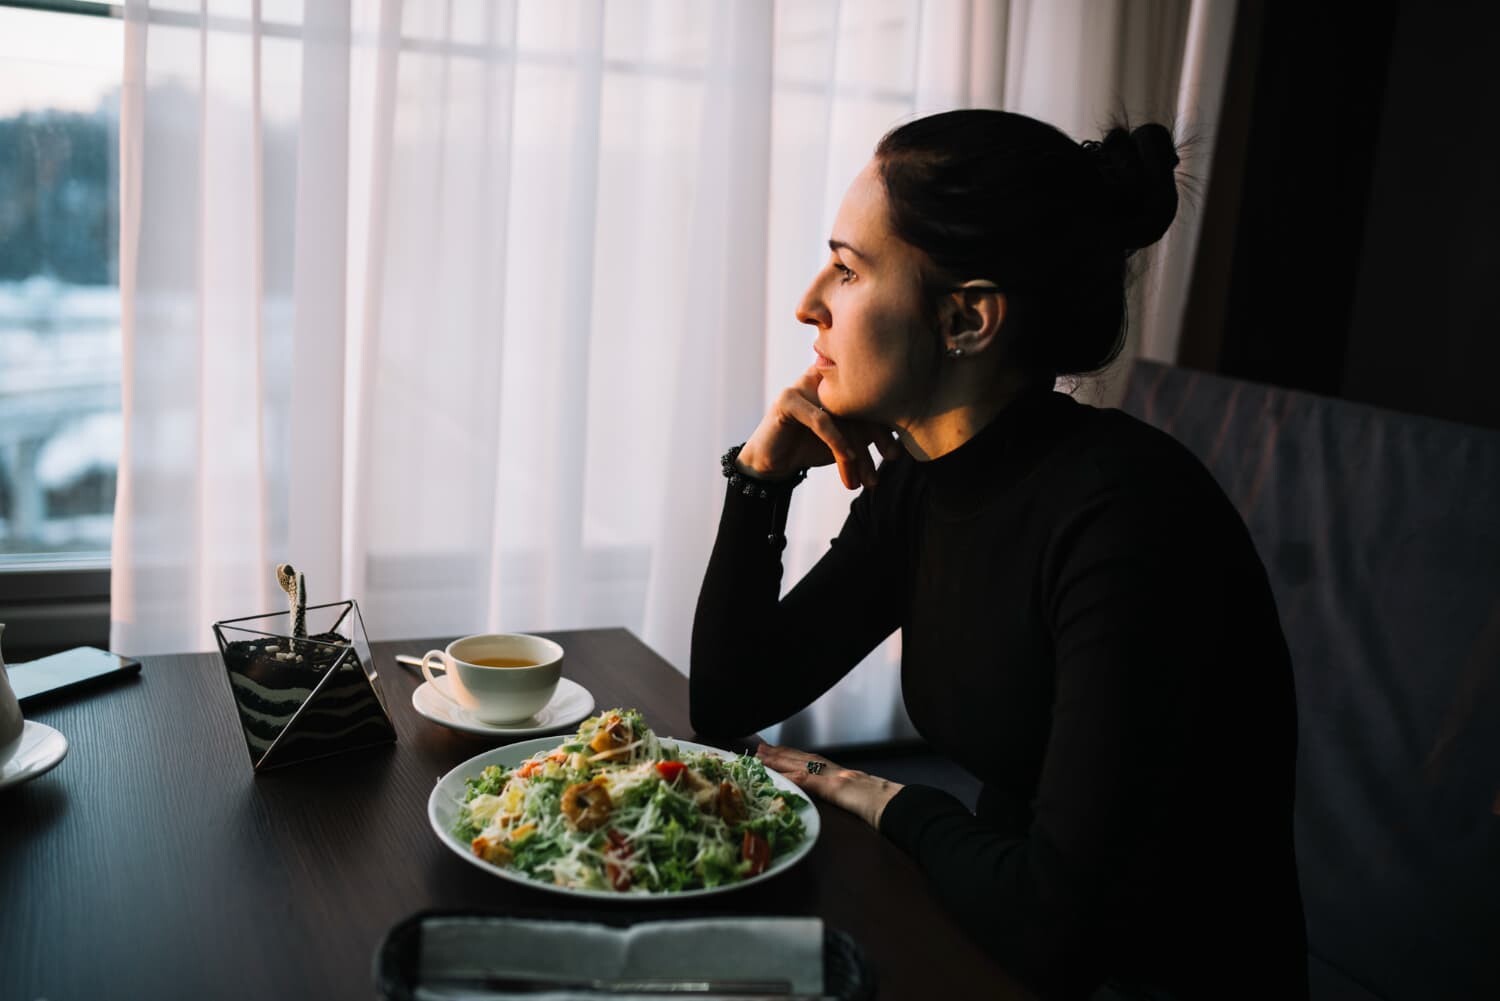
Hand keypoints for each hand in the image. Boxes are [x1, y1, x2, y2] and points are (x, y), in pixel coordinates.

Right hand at [736, 366, 900, 490]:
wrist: (772, 464)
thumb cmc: (809, 449)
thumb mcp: (844, 440)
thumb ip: (866, 432)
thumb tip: (899, 442)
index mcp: (837, 382)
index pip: (869, 397)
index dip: (885, 425)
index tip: (895, 453)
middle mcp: (822, 377)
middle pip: (858, 403)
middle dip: (877, 436)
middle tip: (890, 459)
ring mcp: (803, 385)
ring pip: (843, 415)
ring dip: (858, 449)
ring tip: (868, 477)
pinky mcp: (788, 399)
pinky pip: (821, 421)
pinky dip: (838, 442)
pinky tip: (848, 460)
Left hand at [756, 742, 902, 828]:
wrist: (902, 807)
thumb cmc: (889, 807)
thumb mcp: (866, 799)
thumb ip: (852, 796)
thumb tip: (845, 800)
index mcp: (844, 774)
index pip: (814, 762)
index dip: (793, 755)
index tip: (776, 751)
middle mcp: (838, 771)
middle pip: (804, 758)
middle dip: (780, 753)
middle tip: (759, 748)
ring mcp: (837, 778)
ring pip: (803, 764)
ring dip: (780, 760)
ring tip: (761, 756)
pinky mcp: (837, 788)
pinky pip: (812, 781)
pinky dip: (794, 776)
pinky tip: (780, 774)